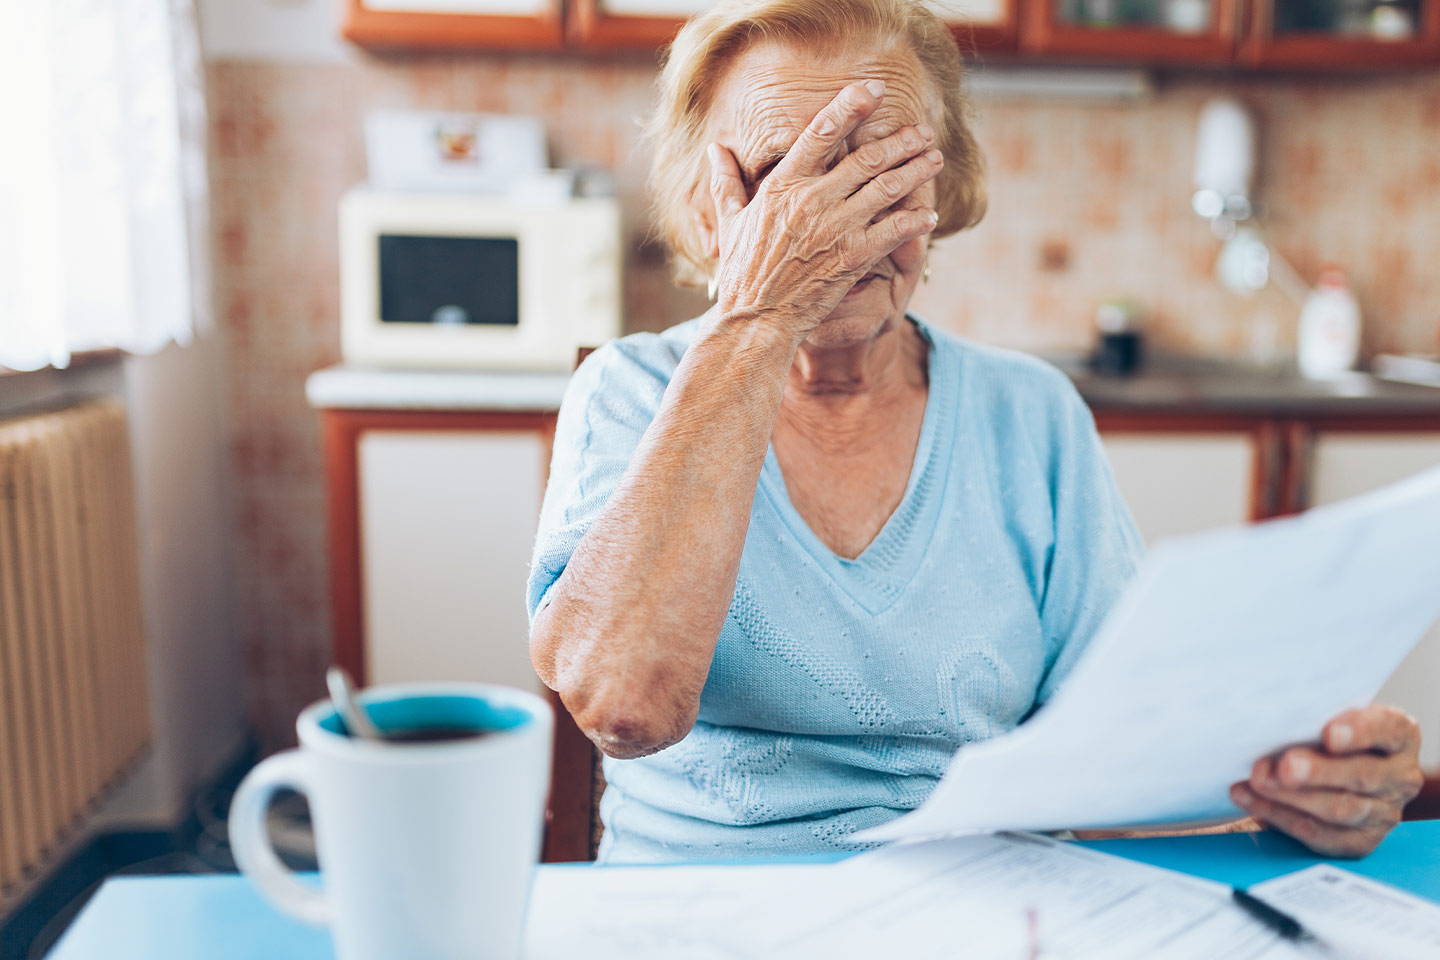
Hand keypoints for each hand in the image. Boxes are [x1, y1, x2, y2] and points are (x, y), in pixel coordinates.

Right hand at [705, 79, 942, 339]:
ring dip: (915, 171)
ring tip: (934, 158)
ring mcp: (833, 229)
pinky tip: (930, 214)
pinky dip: (915, 220)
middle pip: (867, 158)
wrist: (755, 320)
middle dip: (901, 141)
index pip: (821, 132)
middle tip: (923, 131)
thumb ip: (726, 182)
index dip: (851, 106)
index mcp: (782, 186)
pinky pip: (892, 231)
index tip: (875, 90)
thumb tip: (714, 150)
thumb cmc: (742, 272)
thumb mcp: (730, 222)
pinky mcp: (851, 258)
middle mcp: (811, 201)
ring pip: (886, 189)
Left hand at [1230, 705, 1423, 857]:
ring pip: (1341, 809)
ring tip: (1259, 780)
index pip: (1390, 730)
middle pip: (1364, 776)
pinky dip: (1281, 816)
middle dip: (1319, 771)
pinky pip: (1321, 835)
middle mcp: (1400, 776)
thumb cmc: (1327, 732)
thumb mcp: (1328, 715)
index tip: (1329, 734)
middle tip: (1285, 765)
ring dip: (1293, 796)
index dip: (1361, 732)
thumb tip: (1274, 723)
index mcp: (1401, 736)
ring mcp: (1384, 812)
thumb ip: (1314, 718)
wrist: (1337, 767)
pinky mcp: (1360, 840)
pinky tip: (1253, 800)